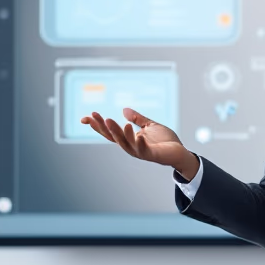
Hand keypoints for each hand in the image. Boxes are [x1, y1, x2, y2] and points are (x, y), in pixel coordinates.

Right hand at [80, 108, 198, 178]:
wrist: (179, 152)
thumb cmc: (165, 141)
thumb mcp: (150, 125)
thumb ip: (138, 119)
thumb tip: (124, 110)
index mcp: (129, 140)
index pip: (109, 133)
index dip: (97, 126)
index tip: (86, 117)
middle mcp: (131, 147)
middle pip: (113, 137)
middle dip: (104, 127)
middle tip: (96, 116)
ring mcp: (140, 151)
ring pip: (125, 142)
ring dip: (117, 132)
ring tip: (110, 120)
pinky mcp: (152, 154)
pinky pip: (143, 149)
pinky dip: (139, 142)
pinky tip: (138, 134)